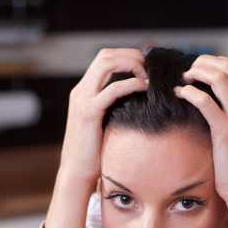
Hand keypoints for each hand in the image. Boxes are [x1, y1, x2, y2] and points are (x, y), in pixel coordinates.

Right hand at [59, 48, 147, 191]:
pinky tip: (144, 88)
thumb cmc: (94, 153)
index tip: (145, 68)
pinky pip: (112, 89)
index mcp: (84, 92)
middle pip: (106, 55)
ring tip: (148, 75)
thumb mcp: (104, 125)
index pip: (105, 59)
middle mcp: (81, 91)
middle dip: (131, 55)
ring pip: (107, 63)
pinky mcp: (88, 112)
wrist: (76, 172)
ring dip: (131, 63)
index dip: (126, 57)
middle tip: (150, 67)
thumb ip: (114, 110)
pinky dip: (131, 84)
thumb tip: (137, 104)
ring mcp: (83, 99)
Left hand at [174, 55, 227, 227]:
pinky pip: (205, 101)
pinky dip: (189, 93)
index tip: (205, 67)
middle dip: (206, 62)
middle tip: (190, 70)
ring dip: (197, 72)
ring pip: (218, 78)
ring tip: (184, 78)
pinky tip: (180, 94)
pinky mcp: (225, 130)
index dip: (220, 61)